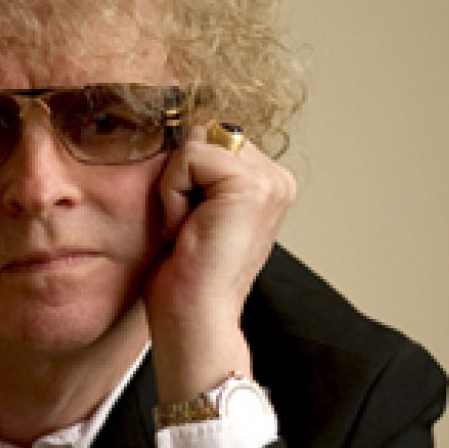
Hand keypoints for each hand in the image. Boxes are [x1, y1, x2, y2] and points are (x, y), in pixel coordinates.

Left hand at [144, 123, 296, 403]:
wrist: (194, 321)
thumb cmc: (184, 277)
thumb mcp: (190, 209)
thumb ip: (196, 171)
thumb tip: (180, 127)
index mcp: (265, 182)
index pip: (205, 139)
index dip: (181, 179)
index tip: (190, 226)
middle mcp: (275, 177)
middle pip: (199, 135)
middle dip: (178, 179)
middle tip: (187, 230)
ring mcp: (268, 180)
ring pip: (192, 144)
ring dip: (174, 188)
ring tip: (188, 231)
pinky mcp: (250, 185)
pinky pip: (187, 157)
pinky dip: (173, 194)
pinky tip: (187, 231)